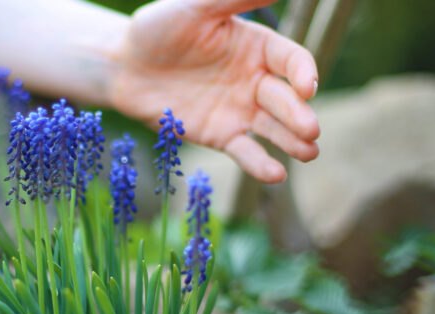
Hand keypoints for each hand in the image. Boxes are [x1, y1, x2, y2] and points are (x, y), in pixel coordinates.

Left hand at [110, 0, 319, 182]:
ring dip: (293, 141)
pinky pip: (245, 151)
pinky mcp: (220, 136)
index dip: (303, 72)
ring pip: (273, 128)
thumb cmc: (158, 29)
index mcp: (256, 46)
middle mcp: (254, 80)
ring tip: (309, 153)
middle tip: (311, 128)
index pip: (291, 59)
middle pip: (285, 99)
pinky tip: (275, 174)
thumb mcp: (196, 8)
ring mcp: (238, 111)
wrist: (123, 67)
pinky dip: (260, 164)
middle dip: (299, 114)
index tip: (307, 87)